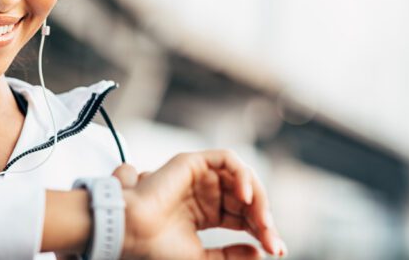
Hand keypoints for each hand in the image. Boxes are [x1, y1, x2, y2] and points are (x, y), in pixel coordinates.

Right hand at [110, 150, 286, 259]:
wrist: (133, 233)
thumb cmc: (158, 247)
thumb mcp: (204, 259)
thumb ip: (231, 256)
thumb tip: (260, 251)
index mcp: (205, 214)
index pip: (243, 218)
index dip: (261, 232)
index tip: (275, 250)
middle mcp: (204, 194)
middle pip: (247, 200)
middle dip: (264, 220)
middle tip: (271, 239)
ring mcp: (199, 177)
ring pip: (242, 178)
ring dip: (258, 199)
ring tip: (262, 222)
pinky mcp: (193, 162)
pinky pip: (227, 160)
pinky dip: (242, 175)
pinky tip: (247, 197)